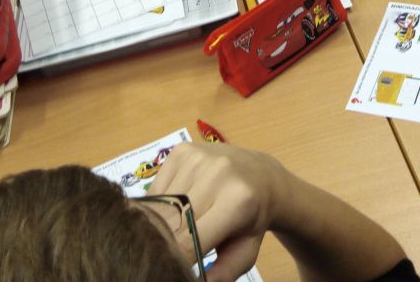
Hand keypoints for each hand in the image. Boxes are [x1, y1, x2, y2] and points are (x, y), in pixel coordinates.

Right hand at [149, 142, 288, 281]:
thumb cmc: (253, 218)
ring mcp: (197, 158)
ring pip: (160, 204)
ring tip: (171, 230)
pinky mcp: (182, 150)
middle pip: (170, 221)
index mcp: (237, 202)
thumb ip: (222, 273)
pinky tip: (173, 207)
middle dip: (164, 242)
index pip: (189, 241)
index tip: (168, 267)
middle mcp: (217, 173)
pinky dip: (159, 203)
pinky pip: (157, 187)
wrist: (262, 175)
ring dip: (160, 221)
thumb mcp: (246, 252)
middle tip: (163, 254)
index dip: (174, 259)